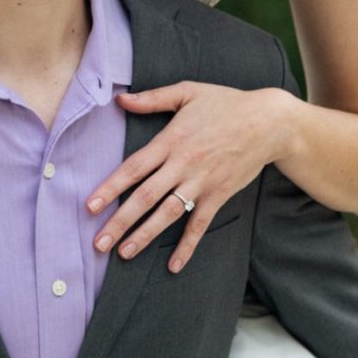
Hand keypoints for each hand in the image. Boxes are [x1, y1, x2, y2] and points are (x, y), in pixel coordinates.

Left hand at [88, 82, 290, 272]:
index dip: (110, 188)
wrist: (266, 122)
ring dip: (145, 235)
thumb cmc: (224, 103)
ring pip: (168, 214)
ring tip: (124, 253)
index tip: (90, 206)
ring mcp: (201, 183)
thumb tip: (121, 99)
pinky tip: (173, 265)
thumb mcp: (188, 92)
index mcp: (172, 139)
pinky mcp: (218, 195)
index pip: (134, 168)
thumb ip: (153, 98)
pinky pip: (200, 225)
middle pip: (145, 197)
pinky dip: (187, 246)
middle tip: (98, 244)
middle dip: (120, 222)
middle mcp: (183, 164)